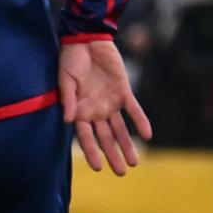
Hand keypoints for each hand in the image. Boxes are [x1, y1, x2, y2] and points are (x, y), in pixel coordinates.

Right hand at [59, 38, 151, 174]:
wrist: (86, 40)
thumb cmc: (70, 59)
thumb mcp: (65, 79)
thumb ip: (68, 99)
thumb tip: (69, 120)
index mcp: (79, 110)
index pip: (86, 136)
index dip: (92, 152)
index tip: (98, 167)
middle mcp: (95, 110)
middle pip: (105, 138)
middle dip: (113, 155)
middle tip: (121, 172)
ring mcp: (110, 102)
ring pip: (121, 129)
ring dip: (127, 144)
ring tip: (134, 162)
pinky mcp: (123, 91)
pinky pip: (134, 109)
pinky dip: (141, 121)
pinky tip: (148, 135)